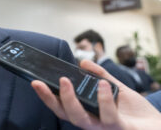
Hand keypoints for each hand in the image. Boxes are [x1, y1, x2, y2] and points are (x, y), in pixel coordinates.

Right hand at [31, 59, 160, 129]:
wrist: (157, 127)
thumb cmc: (135, 112)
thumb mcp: (116, 89)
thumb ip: (100, 76)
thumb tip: (83, 62)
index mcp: (88, 113)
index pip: (62, 106)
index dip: (47, 96)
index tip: (35, 82)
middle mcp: (92, 122)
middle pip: (65, 114)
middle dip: (51, 98)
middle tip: (42, 82)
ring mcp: (105, 127)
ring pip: (80, 119)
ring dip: (70, 99)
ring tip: (66, 80)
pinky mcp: (120, 128)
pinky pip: (108, 116)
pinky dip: (104, 99)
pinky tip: (103, 85)